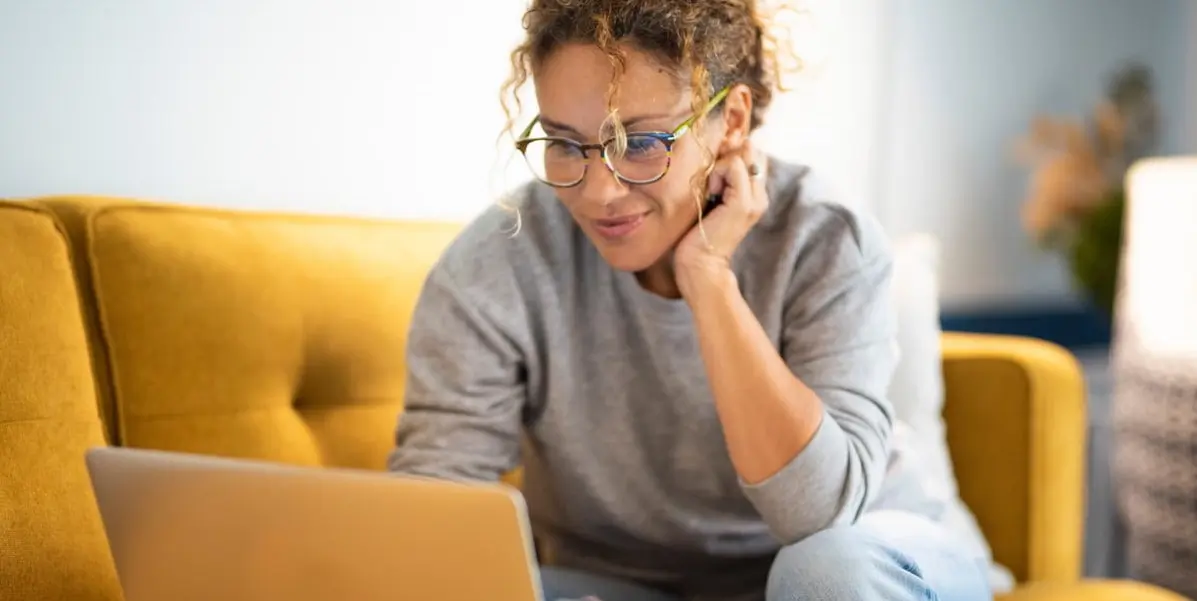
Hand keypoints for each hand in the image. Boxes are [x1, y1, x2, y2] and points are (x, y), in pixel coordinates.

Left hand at [674, 140, 767, 297]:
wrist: (700, 263)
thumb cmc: (697, 231)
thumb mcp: (711, 196)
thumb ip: (720, 175)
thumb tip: (720, 147)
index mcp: (755, 193)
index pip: (753, 153)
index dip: (732, 152)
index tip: (714, 171)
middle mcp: (760, 194)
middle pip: (751, 150)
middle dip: (727, 155)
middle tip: (712, 180)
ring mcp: (755, 198)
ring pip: (741, 155)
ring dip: (718, 167)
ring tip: (710, 191)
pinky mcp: (744, 202)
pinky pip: (733, 166)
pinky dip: (716, 174)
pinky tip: (710, 193)